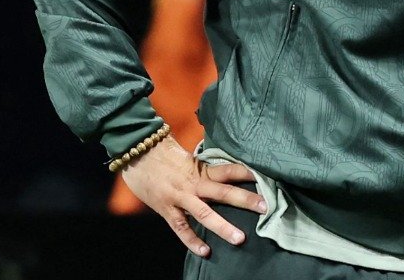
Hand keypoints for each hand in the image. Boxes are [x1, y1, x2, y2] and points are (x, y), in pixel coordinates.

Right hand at [120, 136, 267, 256]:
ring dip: (223, 226)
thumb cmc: (162, 152)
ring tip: (240, 238)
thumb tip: (223, 170)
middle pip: (223, 192)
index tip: (266, 177)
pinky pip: (181, 228)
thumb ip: (203, 166)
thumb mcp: (187, 155)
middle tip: (264, 207)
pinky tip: (205, 251)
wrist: (136, 152)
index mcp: (200, 168)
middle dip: (244, 200)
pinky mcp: (166, 209)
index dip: (246, 173)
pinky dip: (192, 241)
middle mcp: (193, 184)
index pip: (228, 170)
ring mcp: (180, 198)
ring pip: (205, 213)